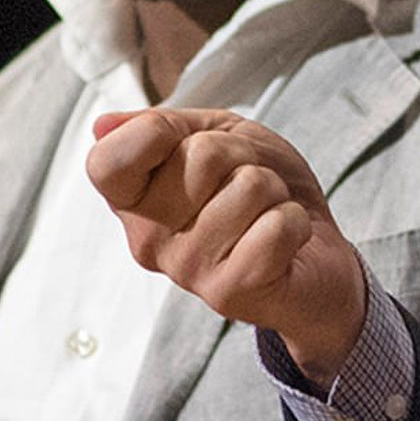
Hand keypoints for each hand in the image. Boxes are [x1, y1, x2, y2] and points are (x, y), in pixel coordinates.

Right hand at [87, 108, 367, 383]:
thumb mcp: (218, 136)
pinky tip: (285, 241)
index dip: (157, 131)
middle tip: (250, 182)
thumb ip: (166, 125)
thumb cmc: (262, 193)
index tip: (192, 144)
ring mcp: (187, 271)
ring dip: (275, 190)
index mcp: (135, 201)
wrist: (316, 253)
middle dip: (244, 156)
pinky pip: (276, 227)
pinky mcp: (230, 294)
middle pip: (201, 155)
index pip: (108, 160)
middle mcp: (149, 241)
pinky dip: (295, 221)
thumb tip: (103, 127)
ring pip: (250, 186)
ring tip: (267, 214)